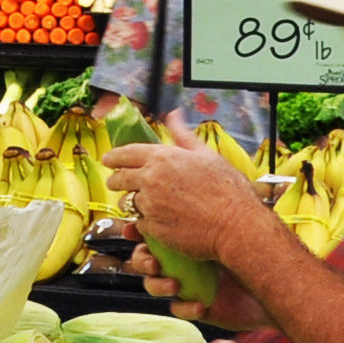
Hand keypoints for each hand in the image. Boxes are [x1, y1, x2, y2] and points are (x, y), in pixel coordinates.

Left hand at [109, 139, 260, 261]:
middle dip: (117, 181)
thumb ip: (183, 135)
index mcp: (162, 158)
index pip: (126, 154)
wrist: (236, 225)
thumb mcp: (206, 155)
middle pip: (119, 179)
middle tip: (119, 183)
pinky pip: (140, 224)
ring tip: (149, 204)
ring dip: (135, 203)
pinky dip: (146, 223)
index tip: (107, 160)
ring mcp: (149, 205)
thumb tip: (173, 115)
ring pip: (129, 203)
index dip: (114, 157)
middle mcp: (150, 179)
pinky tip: (162, 221)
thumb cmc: (227, 189)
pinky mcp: (153, 228)